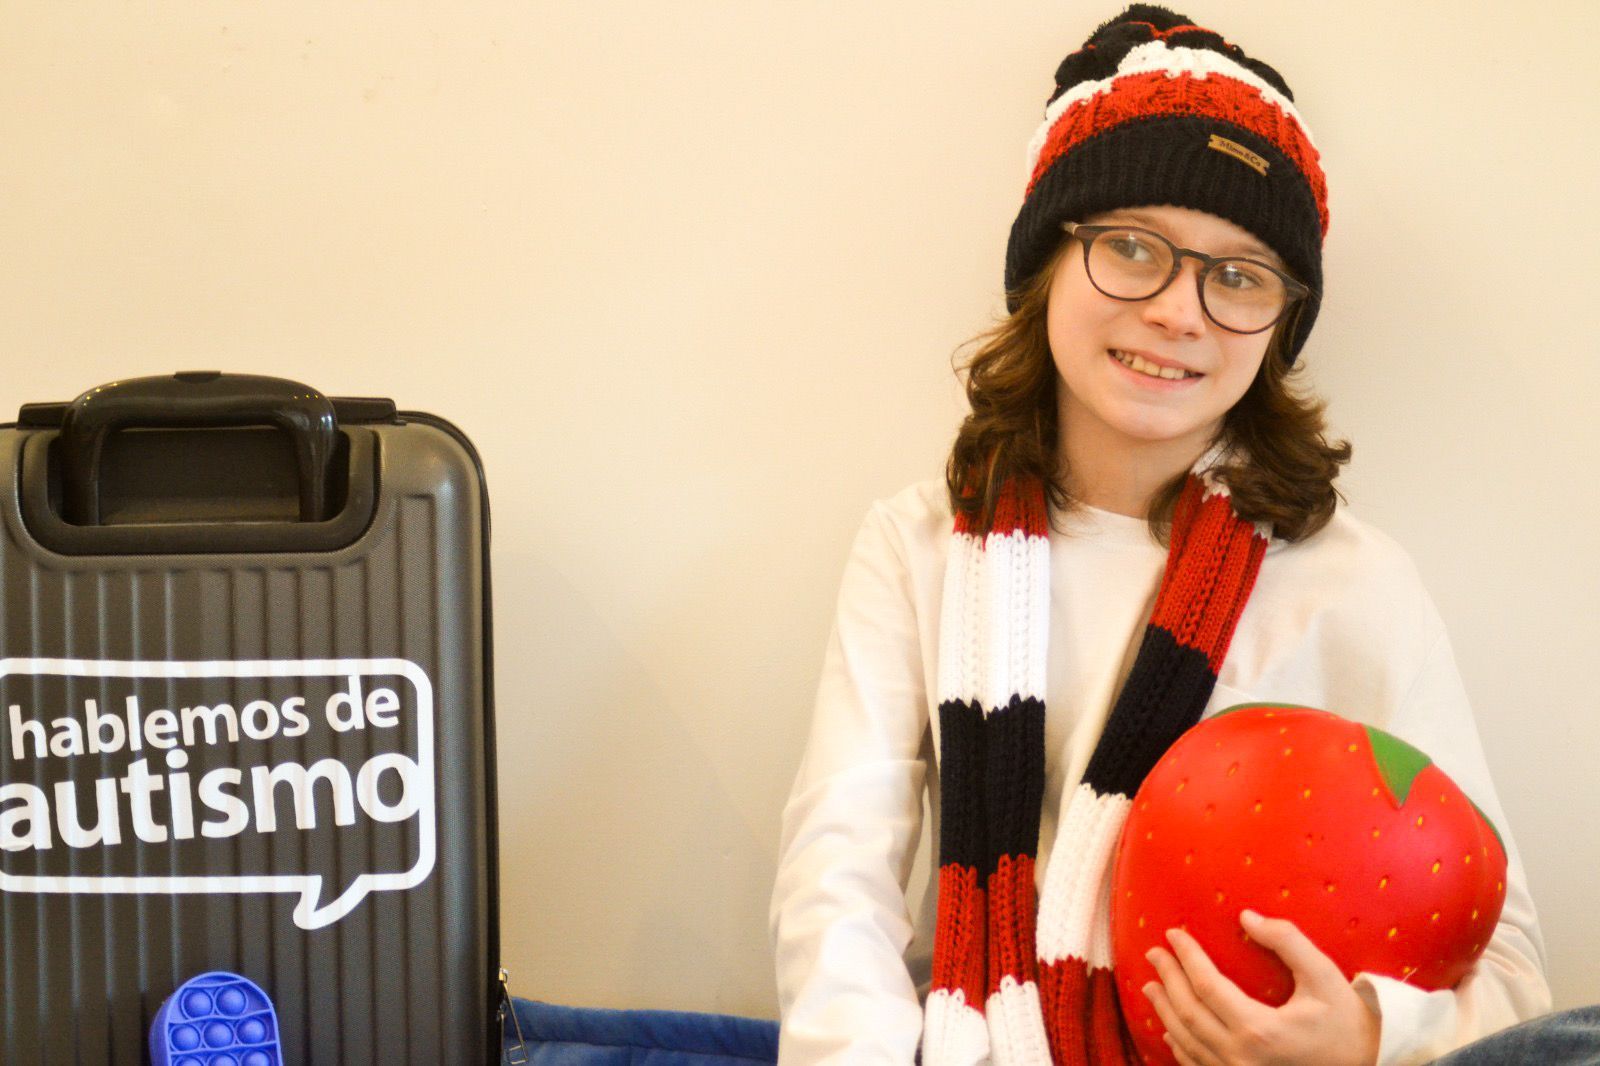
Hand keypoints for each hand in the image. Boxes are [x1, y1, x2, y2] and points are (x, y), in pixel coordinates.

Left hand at [1141, 909, 1379, 1065]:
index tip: (1173, 934)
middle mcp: (1242, 1058)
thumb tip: (1246, 917)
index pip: (1207, 986)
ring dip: (1166, 1012)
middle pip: (1189, 1014)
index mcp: (1260, 1030)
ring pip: (1188, 1043)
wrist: (1369, 1065)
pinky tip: (1170, 1031)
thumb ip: (1287, 941)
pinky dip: (1180, 1047)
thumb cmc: (1348, 1021)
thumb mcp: (1324, 976)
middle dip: (1167, 980)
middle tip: (1153, 954)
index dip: (1186, 957)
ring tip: (1151, 986)